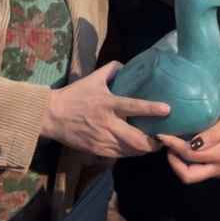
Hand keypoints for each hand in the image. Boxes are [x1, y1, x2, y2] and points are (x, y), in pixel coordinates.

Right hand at [42, 62, 169, 157]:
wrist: (51, 115)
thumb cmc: (74, 95)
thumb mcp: (92, 79)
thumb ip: (110, 70)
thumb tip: (125, 65)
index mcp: (108, 103)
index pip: (133, 106)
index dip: (151, 109)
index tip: (167, 109)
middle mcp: (107, 123)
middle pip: (135, 138)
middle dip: (153, 142)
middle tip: (163, 138)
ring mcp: (102, 139)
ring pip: (130, 150)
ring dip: (144, 149)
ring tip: (154, 144)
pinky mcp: (97, 150)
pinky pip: (119, 155)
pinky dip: (131, 153)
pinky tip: (136, 149)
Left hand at [157, 109, 219, 183]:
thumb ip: (208, 135)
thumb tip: (188, 144)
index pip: (189, 156)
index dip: (173, 146)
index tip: (162, 135)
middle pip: (189, 177)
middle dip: (174, 164)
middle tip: (167, 147)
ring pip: (194, 176)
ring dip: (180, 165)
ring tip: (173, 147)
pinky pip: (201, 171)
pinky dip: (189, 163)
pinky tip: (186, 150)